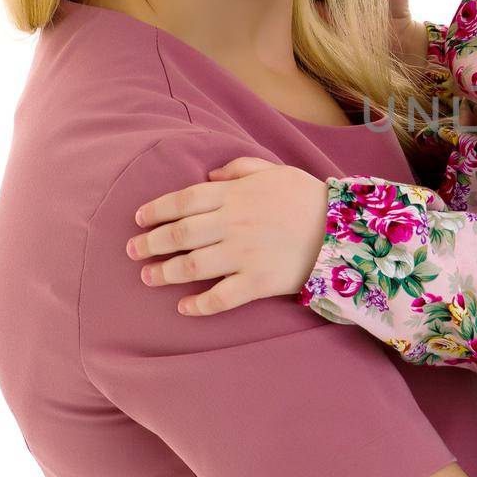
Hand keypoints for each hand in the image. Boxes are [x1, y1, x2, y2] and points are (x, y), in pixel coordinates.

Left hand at [125, 156, 328, 314]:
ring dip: (163, 273)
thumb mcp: (275, 170)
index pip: (183, 201)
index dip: (155, 210)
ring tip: (147, 277)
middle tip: (132, 251)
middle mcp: (233, 223)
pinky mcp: (258, 282)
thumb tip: (207, 174)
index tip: (138, 219)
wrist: (344, 230)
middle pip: (179, 234)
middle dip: (149, 243)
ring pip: (191, 266)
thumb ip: (239, 168)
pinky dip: (198, 305)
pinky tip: (182, 307)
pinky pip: (220, 297)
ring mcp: (244, 254)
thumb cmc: (309, 198)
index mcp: (235, 195)